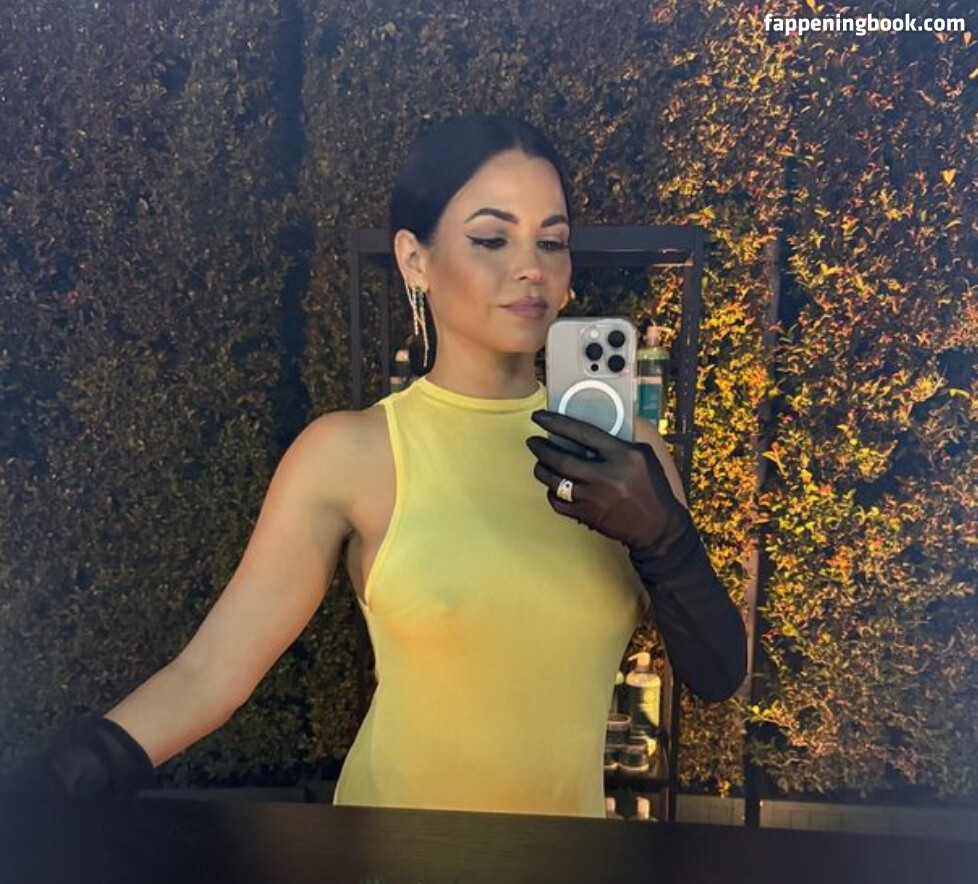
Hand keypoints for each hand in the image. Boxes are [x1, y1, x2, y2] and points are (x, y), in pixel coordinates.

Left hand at [525, 409, 689, 552]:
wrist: (658, 526)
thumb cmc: (651, 487)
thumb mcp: (643, 456)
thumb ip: (618, 442)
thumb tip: (588, 428)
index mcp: (624, 455)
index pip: (583, 433)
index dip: (557, 422)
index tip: (539, 417)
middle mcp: (607, 476)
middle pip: (562, 459)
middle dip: (541, 449)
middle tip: (533, 442)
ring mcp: (595, 498)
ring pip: (555, 481)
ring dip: (541, 469)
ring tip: (539, 462)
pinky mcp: (587, 516)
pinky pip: (558, 502)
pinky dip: (551, 492)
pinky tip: (552, 486)